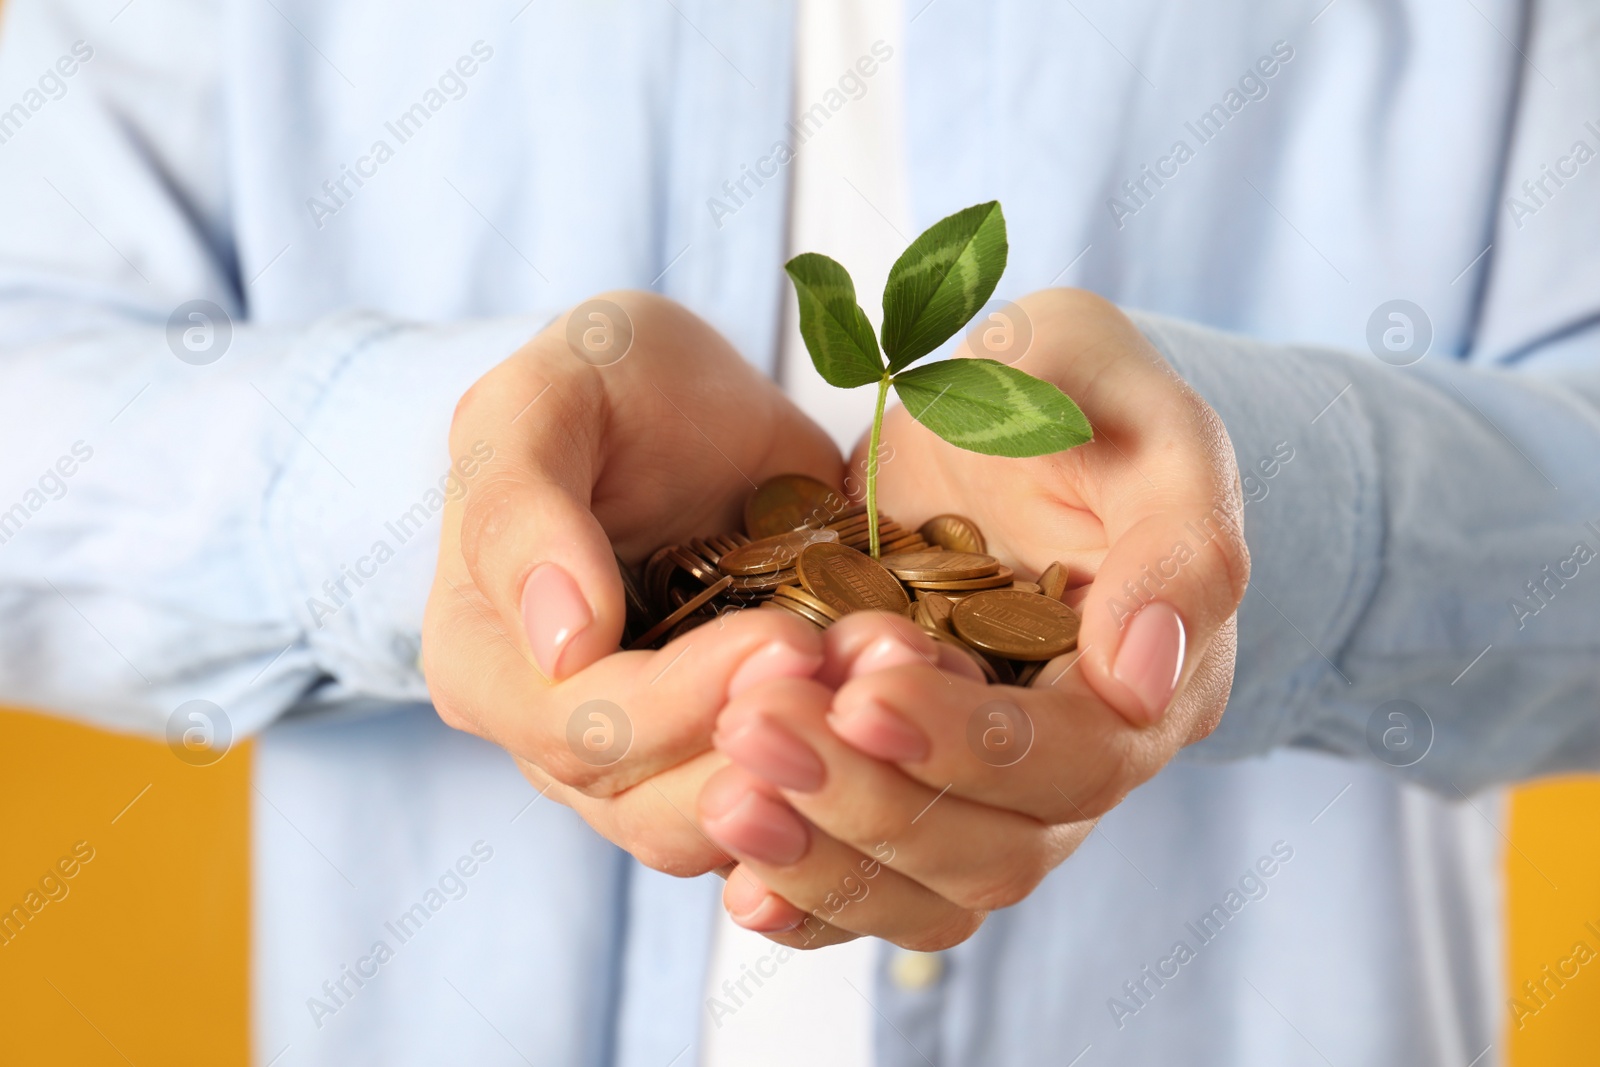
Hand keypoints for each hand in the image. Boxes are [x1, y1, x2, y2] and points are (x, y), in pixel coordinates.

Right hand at [422, 291, 842, 874]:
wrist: (693, 400)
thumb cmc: (605, 382)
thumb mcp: (545, 399)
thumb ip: (522, 507)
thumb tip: (562, 645)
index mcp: (484, 663)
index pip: (578, 731)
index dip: (682, 701)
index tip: (787, 638)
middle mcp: (554, 738)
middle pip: (654, 802)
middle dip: (773, 742)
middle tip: (872, 659)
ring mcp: (646, 763)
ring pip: (728, 829)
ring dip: (826, 770)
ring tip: (900, 672)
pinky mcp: (733, 759)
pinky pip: (788, 811)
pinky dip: (853, 776)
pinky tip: (915, 704)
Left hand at [696, 288, 1249, 947]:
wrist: (1009, 419)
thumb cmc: (1081, 398)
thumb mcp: (1140, 422)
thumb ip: (1174, 536)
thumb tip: (1142, 678)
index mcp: (1154, 683)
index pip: (1076, 759)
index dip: (971, 742)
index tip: (863, 689)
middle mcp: (1080, 763)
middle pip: (993, 847)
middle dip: (871, 798)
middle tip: (755, 726)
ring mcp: (996, 790)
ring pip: (930, 886)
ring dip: (825, 857)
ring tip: (726, 796)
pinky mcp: (920, 785)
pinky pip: (879, 883)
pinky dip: (812, 896)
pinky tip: (738, 880)